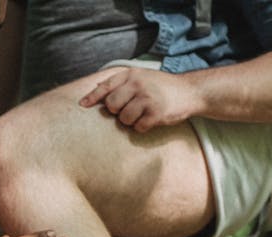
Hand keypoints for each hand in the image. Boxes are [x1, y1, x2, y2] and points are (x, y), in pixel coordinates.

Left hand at [79, 67, 201, 131]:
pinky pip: (138, 127)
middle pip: (111, 105)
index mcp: (132, 75)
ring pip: (124, 118)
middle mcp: (138, 84)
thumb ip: (122, 82)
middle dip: (117, 111)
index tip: (82, 105)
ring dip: (130, 121)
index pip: (106, 86)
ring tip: (142, 114)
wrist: (189, 91)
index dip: (92, 97)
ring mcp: (147, 99)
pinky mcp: (156, 113)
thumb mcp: (142, 76)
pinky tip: (151, 120)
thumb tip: (95, 89)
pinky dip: (143, 127)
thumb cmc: (162, 87)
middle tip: (129, 110)